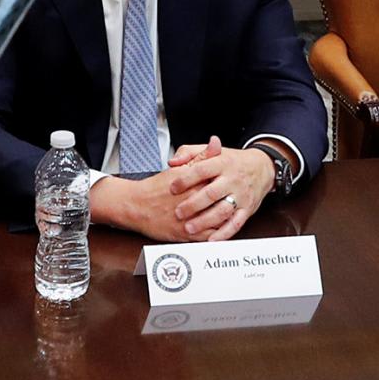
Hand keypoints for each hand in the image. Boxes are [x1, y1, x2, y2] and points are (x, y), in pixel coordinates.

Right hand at [89, 138, 267, 242]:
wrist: (136, 206)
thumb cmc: (157, 187)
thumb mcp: (180, 168)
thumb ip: (201, 156)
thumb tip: (216, 142)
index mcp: (194, 184)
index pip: (221, 182)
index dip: (232, 182)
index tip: (241, 178)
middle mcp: (193, 202)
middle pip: (223, 202)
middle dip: (235, 200)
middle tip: (242, 197)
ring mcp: (189, 220)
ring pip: (217, 221)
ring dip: (229, 218)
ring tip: (235, 212)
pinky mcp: (184, 235)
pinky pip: (207, 237)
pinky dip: (219, 235)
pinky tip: (225, 230)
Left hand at [164, 137, 272, 241]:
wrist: (262, 168)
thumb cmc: (233, 161)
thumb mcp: (212, 152)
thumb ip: (189, 153)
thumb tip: (173, 162)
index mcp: (222, 163)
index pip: (202, 170)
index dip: (186, 180)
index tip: (172, 188)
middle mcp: (232, 180)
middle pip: (211, 193)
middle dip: (193, 204)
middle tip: (178, 212)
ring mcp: (241, 195)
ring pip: (223, 210)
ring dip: (205, 221)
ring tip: (189, 228)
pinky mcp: (247, 209)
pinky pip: (236, 223)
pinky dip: (224, 233)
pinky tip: (211, 239)